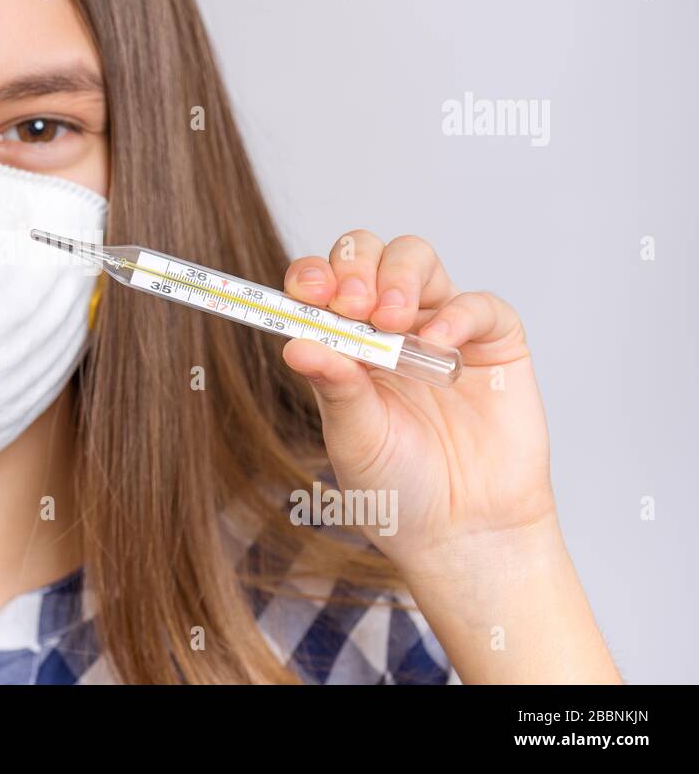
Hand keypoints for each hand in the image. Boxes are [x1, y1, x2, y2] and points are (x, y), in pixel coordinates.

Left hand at [279, 230, 554, 575]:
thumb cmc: (398, 488)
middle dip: (355, 267)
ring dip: (398, 277)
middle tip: (353, 306)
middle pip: (366, 254)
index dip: (312, 276)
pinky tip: (437, 342)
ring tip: (391, 321)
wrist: (462, 533)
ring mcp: (440, 328)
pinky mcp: (494, 343)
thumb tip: (294, 343)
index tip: (307, 291)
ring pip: (416, 259)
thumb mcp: (353, 437)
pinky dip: (458, 312)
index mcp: (343, 342)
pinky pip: (479, 303)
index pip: (321, 284)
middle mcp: (388, 325)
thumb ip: (332, 386)